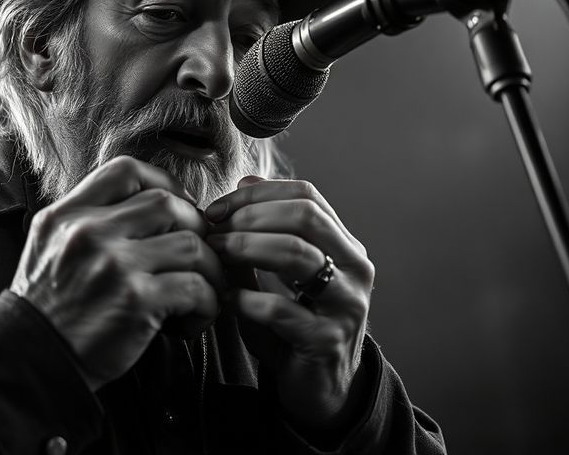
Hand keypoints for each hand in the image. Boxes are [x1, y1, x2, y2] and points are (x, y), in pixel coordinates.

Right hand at [10, 156, 224, 391]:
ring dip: (209, 269)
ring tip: (201, 289)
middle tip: (195, 253)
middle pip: (167, 203)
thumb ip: (87, 219)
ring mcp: (114, 266)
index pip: (126, 171)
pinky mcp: (135, 302)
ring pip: (191, 244)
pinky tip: (192, 317)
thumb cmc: (47, 308)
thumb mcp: (49, 246)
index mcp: (67, 215)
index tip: (176, 206)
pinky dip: (206, 303)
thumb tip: (144, 204)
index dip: (162, 182)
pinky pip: (196, 287)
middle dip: (193, 227)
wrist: (30, 362)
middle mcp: (89, 233)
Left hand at [205, 176, 373, 430]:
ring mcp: (346, 303)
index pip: (306, 195)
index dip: (258, 193)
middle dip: (250, 216)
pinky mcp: (327, 339)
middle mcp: (354, 267)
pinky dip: (245, 298)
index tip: (218, 208)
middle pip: (305, 215)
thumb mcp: (280, 271)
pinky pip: (279, 308)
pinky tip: (227, 298)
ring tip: (216, 255)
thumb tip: (244, 182)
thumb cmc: (295, 321)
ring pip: (295, 253)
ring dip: (245, 247)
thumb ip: (266, 230)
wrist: (320, 386)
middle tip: (214, 230)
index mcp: (344, 243)